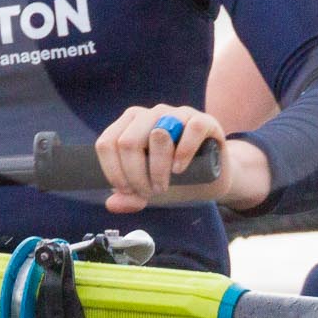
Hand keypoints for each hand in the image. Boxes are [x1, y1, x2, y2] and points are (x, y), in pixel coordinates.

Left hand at [95, 104, 267, 213]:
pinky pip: (192, 128)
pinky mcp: (204, 121)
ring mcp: (178, 114)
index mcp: (130, 124)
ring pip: (158, 133)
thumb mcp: (147, 190)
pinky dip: (184, 153)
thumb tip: (113, 203)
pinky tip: (180, 169)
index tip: (126, 191)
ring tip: (164, 185)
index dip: (113, 171)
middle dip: (136, 175)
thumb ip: (129, 196)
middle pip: (129, 142)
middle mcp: (151, 114)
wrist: (210, 180)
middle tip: (150, 192)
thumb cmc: (173, 179)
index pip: (107, 143)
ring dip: (157, 168)